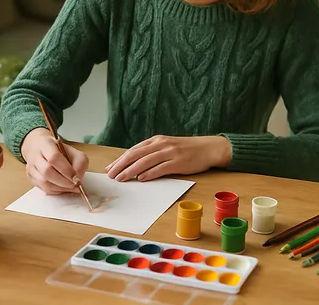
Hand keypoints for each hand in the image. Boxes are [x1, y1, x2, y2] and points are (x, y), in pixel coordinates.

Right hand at [20, 127, 88, 194]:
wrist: (38, 147)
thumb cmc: (57, 150)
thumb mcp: (72, 151)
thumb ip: (79, 163)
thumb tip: (78, 179)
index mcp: (46, 145)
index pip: (54, 158)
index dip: (66, 170)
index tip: (77, 178)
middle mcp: (35, 156)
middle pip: (47, 172)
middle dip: (64, 182)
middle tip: (75, 185)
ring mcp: (31, 167)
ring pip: (44, 183)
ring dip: (60, 188)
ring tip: (70, 187)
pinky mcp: (30, 177)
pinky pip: (43, 188)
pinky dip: (55, 191)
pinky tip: (62, 187)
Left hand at [105, 135, 231, 181]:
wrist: (208, 148)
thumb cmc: (185, 150)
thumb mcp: (166, 146)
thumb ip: (151, 153)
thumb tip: (134, 165)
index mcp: (155, 140)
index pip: (133, 150)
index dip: (120, 159)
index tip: (110, 168)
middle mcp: (160, 144)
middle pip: (135, 155)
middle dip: (121, 165)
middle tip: (110, 175)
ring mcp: (170, 152)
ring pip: (145, 161)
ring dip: (131, 170)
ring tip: (121, 178)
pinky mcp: (179, 162)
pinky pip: (161, 168)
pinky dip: (150, 173)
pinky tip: (141, 178)